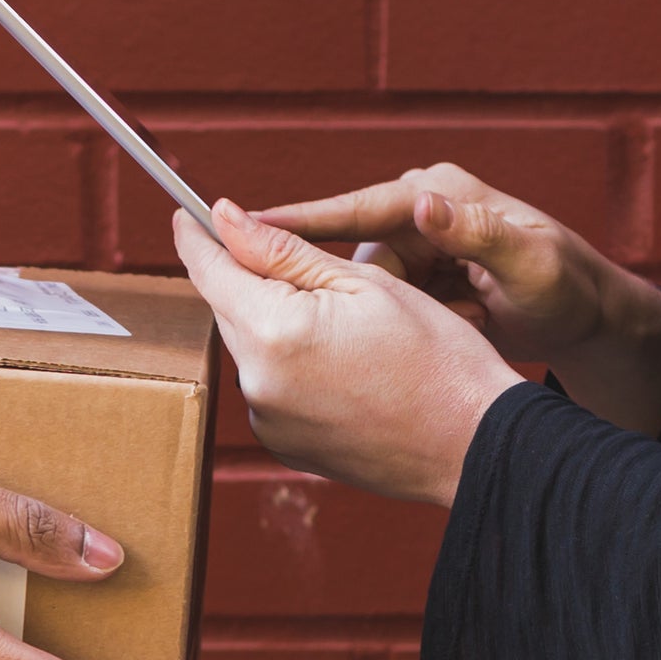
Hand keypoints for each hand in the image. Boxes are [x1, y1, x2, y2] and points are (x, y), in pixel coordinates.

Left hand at [172, 200, 515, 507]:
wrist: (472, 444)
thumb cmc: (437, 358)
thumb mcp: (364, 282)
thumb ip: (283, 251)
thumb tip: (228, 219)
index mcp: (274, 332)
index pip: (211, 271)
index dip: (197, 237)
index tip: (188, 214)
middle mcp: (257, 383)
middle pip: (230, 310)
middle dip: (254, 282)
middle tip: (312, 273)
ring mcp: (268, 421)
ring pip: (253, 349)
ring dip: (278, 327)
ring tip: (350, 333)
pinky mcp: (283, 445)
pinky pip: (271, 389)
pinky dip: (293, 368)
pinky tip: (346, 370)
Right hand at [253, 165, 660, 436]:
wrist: (590, 320)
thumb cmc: (567, 287)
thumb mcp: (529, 264)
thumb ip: (476, 235)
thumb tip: (424, 202)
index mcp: (437, 194)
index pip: (355, 210)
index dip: (299, 223)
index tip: (241, 228)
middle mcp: (420, 213)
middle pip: (350, 258)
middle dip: (363, 299)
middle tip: (406, 323)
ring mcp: (416, 248)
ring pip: (362, 291)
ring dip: (390, 321)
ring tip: (455, 328)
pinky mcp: (416, 281)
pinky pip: (381, 308)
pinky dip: (398, 330)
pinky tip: (437, 341)